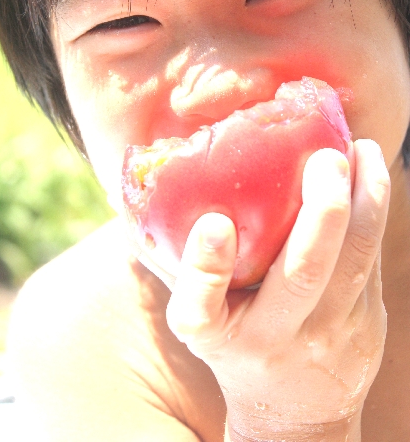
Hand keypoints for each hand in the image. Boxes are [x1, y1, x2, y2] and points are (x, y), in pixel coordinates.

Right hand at [166, 140, 389, 440]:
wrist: (294, 411)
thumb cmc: (238, 348)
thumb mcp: (202, 323)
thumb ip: (194, 272)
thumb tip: (187, 204)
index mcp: (223, 335)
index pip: (203, 310)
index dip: (206, 267)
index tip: (213, 222)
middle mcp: (278, 337)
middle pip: (304, 274)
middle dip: (321, 212)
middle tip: (326, 158)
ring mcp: (332, 332)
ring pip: (357, 263)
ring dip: (367, 201)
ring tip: (363, 150)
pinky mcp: (369, 322)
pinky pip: (373, 261)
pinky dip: (374, 212)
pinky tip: (369, 174)